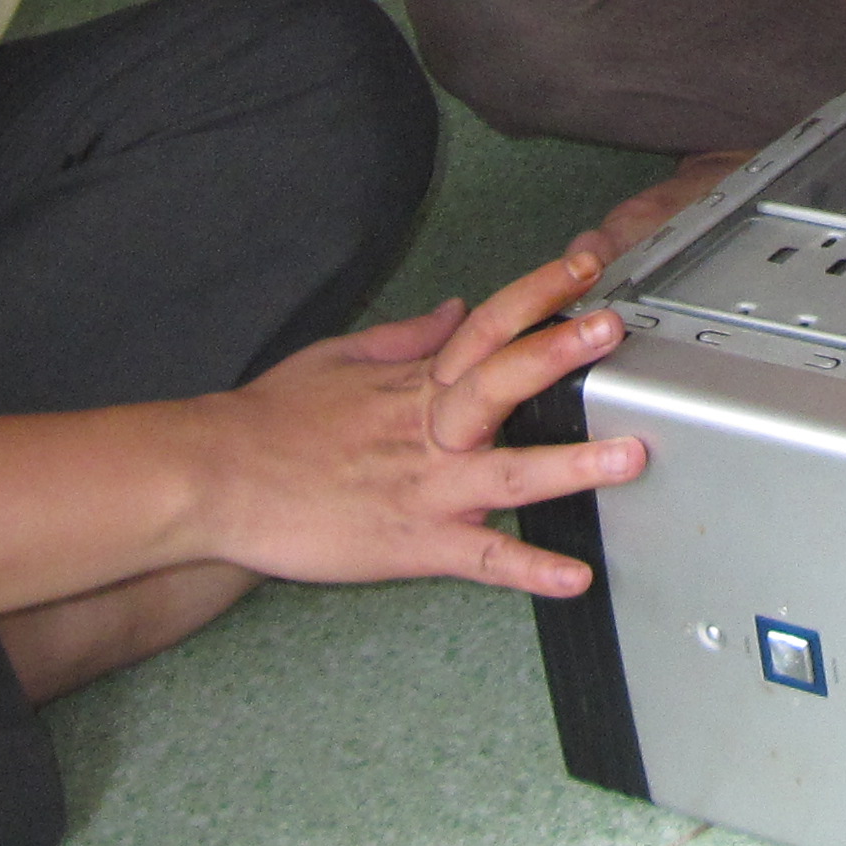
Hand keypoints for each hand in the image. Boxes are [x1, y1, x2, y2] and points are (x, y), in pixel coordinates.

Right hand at [190, 251, 647, 596]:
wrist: (213, 480)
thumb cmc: (268, 423)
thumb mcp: (338, 358)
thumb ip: (407, 337)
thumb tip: (457, 309)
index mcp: (415, 383)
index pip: (487, 325)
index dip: (538, 294)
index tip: (584, 268)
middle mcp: (429, 430)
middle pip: (503, 383)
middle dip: (561, 355)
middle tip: (612, 332)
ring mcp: (426, 489)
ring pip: (511, 475)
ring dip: (573, 466)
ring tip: (632, 457)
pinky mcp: (413, 544)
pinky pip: (482, 560)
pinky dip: (530, 570)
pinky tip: (576, 576)